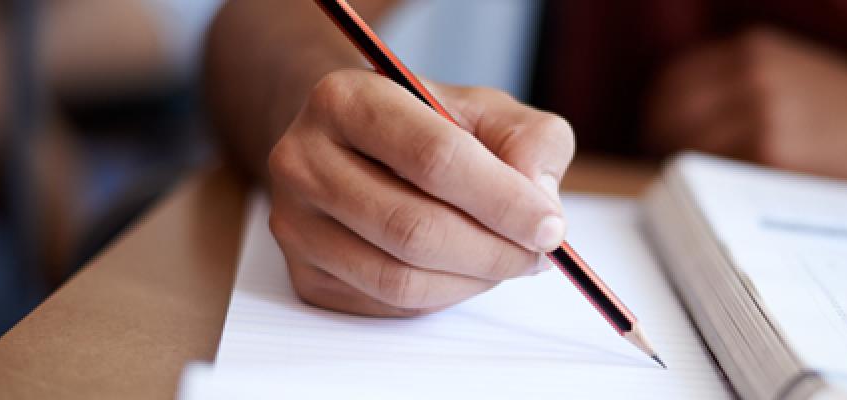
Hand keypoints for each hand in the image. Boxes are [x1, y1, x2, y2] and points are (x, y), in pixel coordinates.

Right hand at [268, 70, 574, 316]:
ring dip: (472, 280)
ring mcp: (295, 222)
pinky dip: (443, 295)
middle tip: (539, 254)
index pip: (434, 157)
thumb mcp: (488, 110)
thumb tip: (539, 202)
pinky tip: (464, 269)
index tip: (551, 227)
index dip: (502, 200)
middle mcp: (303, 159)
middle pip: (414, 228)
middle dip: (493, 250)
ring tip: (508, 260)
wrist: (357, 145)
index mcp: (346, 99)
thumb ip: (530, 141)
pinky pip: (387, 304)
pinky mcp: (304, 274)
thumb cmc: (428, 125)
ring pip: (399, 278)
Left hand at [645, 26, 846, 181]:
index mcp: (750, 49)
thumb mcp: (788, 67)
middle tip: (667, 167)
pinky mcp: (770, 155)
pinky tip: (721, 195)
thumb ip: (734, 81)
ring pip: (688, 146)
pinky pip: (717, 172)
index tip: (656, 134)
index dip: (657, 113)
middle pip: (669, 114)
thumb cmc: (844, 109)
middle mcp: (749, 75)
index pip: (671, 81)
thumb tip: (671, 117)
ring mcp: (759, 115)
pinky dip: (709, 185)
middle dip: (661, 142)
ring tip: (694, 185)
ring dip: (682, 168)